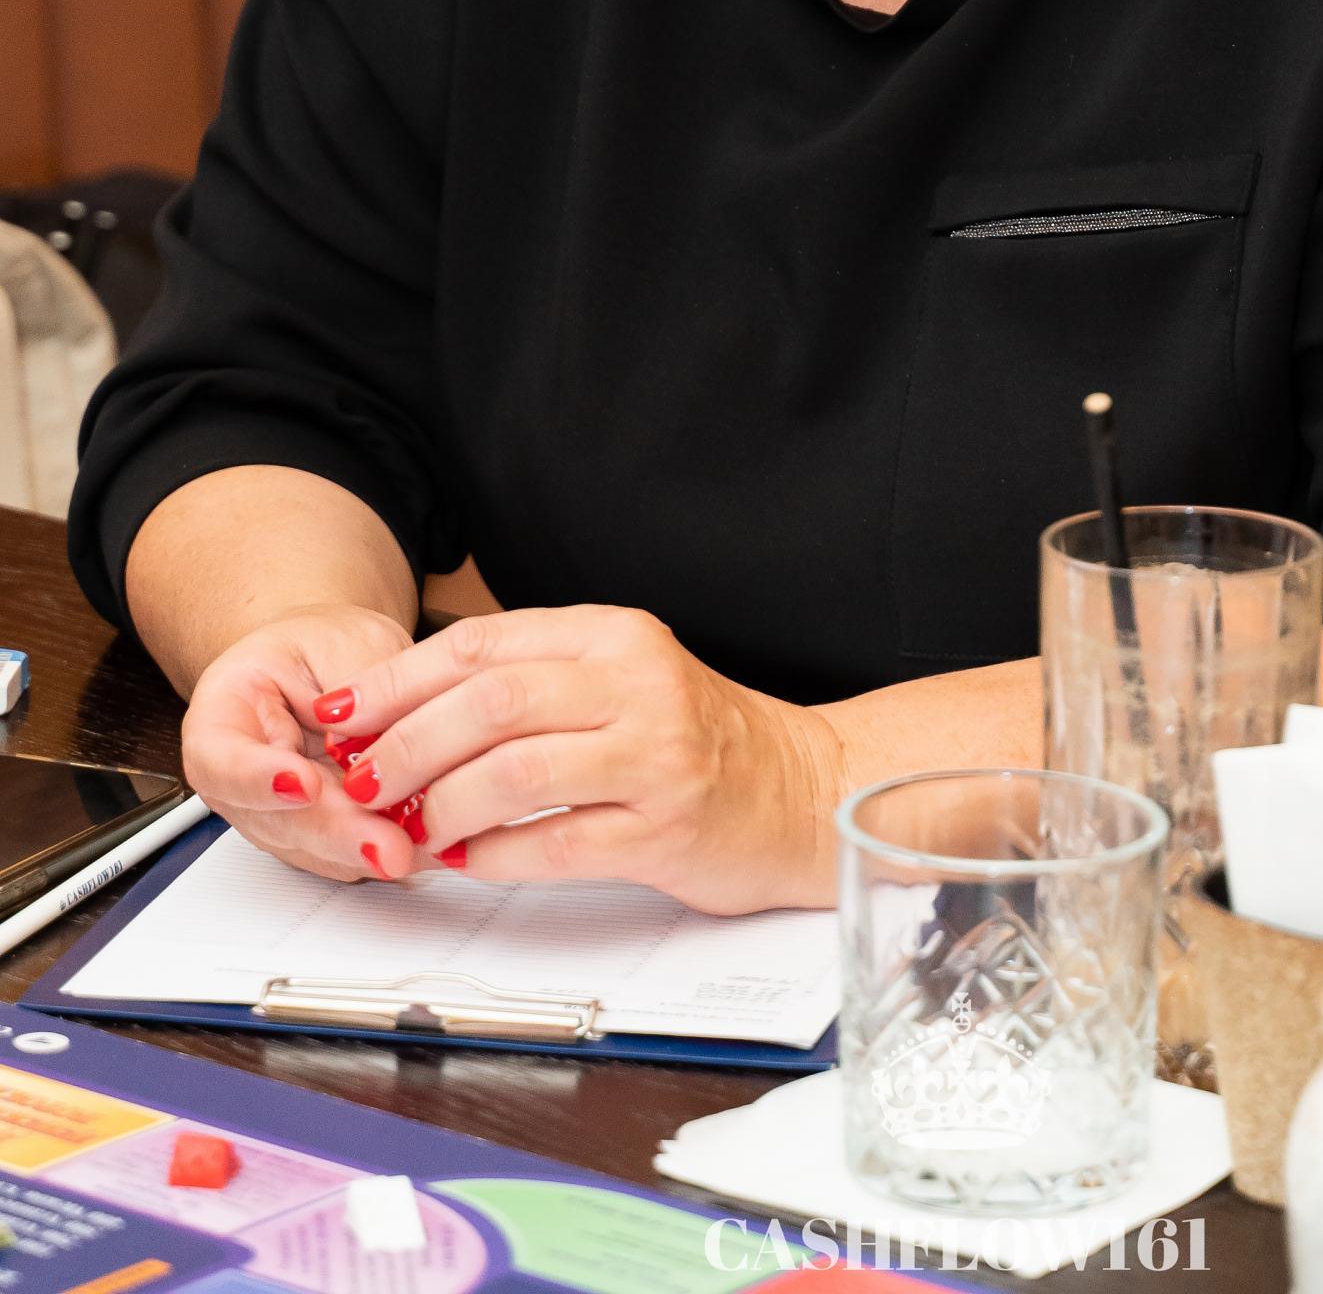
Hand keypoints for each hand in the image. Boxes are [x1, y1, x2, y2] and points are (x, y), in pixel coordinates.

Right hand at [180, 604, 416, 880]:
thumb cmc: (324, 644)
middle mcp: (240, 782)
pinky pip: (350, 854)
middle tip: (387, 845)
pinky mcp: (321, 839)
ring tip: (417, 847)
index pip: (220, 761)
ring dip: (367, 851)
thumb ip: (356, 688)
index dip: (258, 781)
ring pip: (316, 849)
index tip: (306, 784)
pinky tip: (424, 845)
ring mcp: (276, 818)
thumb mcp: (343, 640)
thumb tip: (375, 742)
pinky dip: (387, 850)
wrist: (329, 659)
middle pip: (275, 821)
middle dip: (337, 834)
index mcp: (222, 716)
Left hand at [300, 605, 846, 910]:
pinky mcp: (665, 829)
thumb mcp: (621, 678)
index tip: (345, 712)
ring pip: (514, 770)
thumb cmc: (696, 738)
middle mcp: (636, 682)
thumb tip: (409, 713)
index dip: (401, 680)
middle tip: (362, 779)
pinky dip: (494, 855)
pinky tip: (466, 862)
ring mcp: (655, 755)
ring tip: (408, 828)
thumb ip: (534, 682)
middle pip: (489, 701)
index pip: (484, 643)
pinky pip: (554, 842)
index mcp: (614, 634)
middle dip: (407, 744)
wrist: (803, 789)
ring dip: (442, 804)